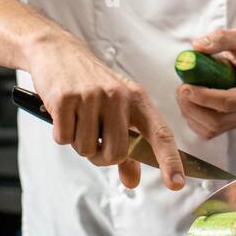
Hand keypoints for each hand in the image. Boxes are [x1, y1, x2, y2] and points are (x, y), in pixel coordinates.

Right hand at [26, 38, 184, 190]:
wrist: (58, 52)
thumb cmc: (90, 84)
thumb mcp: (115, 110)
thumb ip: (126, 148)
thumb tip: (133, 181)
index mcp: (137, 99)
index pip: (160, 133)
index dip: (170, 160)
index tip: (177, 183)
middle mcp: (119, 96)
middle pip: (116, 154)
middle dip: (101, 157)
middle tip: (93, 139)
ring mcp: (92, 96)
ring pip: (87, 149)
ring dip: (79, 143)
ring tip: (77, 119)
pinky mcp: (65, 98)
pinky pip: (64, 139)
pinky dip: (61, 133)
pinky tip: (63, 113)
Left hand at [176, 28, 235, 140]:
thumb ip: (220, 39)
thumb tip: (197, 47)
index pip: (229, 103)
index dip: (204, 97)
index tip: (187, 85)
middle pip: (217, 121)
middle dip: (193, 107)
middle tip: (181, 88)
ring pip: (210, 129)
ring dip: (190, 114)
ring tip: (183, 92)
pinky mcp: (229, 125)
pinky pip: (207, 132)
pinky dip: (192, 120)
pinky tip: (188, 102)